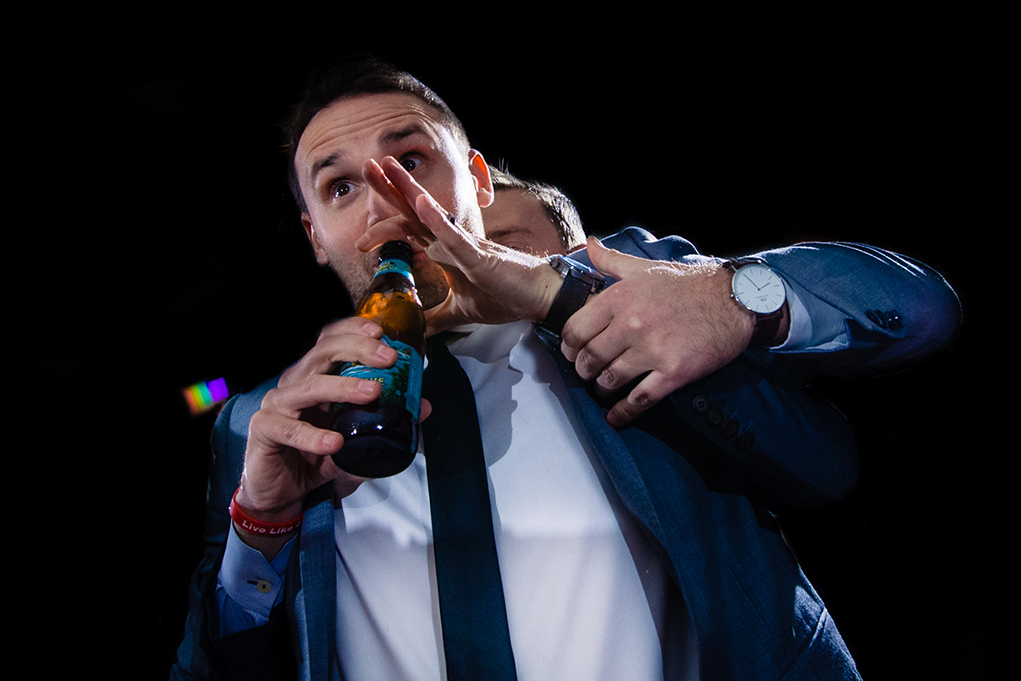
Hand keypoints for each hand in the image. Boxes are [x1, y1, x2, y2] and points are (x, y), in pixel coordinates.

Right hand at [236, 318, 431, 537]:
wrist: (281, 492)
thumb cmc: (315, 457)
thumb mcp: (356, 438)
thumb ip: (385, 421)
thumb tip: (423, 407)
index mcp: (316, 376)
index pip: (331, 340)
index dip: (354, 330)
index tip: (381, 333)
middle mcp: (296, 383)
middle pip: (323, 352)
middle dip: (358, 349)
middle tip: (388, 358)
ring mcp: (278, 404)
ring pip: (310, 386)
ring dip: (343, 387)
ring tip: (372, 393)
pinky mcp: (265, 429)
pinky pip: (288, 428)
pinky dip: (312, 435)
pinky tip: (333, 442)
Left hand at [356, 157, 560, 332]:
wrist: (539, 297)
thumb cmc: (505, 295)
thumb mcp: (460, 311)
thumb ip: (437, 317)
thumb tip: (416, 330)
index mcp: (445, 251)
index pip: (410, 231)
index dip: (385, 227)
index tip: (359, 239)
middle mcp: (452, 241)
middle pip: (414, 210)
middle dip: (389, 189)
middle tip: (367, 167)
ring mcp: (465, 245)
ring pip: (431, 213)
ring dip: (408, 189)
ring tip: (387, 167)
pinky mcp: (479, 256)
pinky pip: (455, 236)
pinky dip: (437, 220)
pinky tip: (422, 203)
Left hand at [561, 238, 755, 426]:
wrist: (734, 300)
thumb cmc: (688, 284)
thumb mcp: (645, 267)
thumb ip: (612, 261)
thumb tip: (590, 245)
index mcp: (620, 298)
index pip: (575, 330)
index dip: (568, 347)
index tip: (571, 353)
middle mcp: (632, 323)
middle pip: (590, 358)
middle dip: (584, 371)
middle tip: (587, 374)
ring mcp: (653, 349)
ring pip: (610, 380)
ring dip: (602, 390)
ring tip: (603, 389)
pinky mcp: (674, 371)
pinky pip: (640, 399)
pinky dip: (624, 412)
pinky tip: (617, 417)